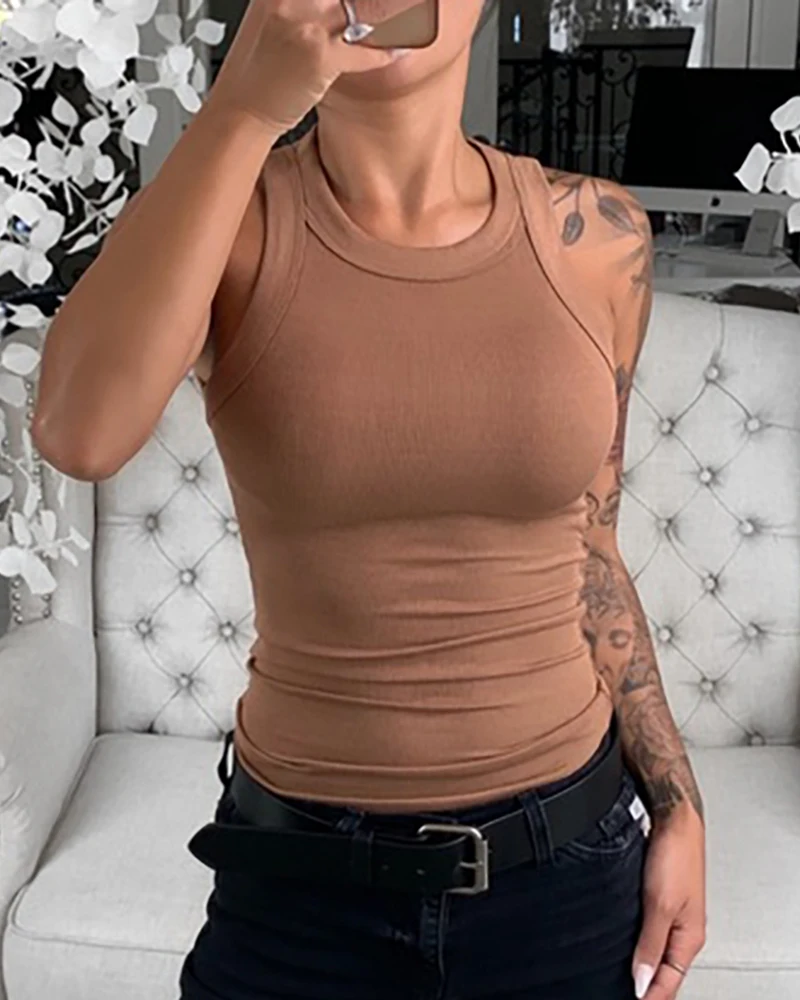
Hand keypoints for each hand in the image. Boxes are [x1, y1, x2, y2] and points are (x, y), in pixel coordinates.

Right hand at [207, 0, 419, 134]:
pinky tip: (400, 50)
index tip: (369, 3)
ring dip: (395, 12)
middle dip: (387, 1)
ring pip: (366, 9)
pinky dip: (387, 51)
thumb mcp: (275, 14)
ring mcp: (305, 24)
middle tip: (406, 4)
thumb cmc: (258, 67)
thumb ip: (303, 0)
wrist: (242, 108)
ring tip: (414, 12)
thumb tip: (341, 2)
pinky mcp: (319, 57)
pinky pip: (365, 50)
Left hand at [633, 803, 705, 998]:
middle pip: (664, 969)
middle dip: (644, 983)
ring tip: (618, 973)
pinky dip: (636, 939)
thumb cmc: (675, 853)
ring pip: (655, 949)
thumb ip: (651, 944)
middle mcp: (683, 928)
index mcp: (689, 937)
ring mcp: (672, 913)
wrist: (673, 816)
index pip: (670, 982)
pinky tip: (621, 940)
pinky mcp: (660, 897)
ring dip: (639, 961)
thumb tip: (643, 982)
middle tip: (621, 991)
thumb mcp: (659, 905)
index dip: (651, 996)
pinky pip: (649, 929)